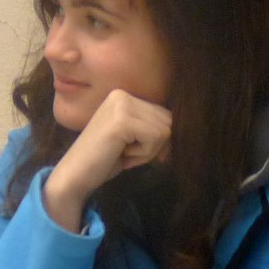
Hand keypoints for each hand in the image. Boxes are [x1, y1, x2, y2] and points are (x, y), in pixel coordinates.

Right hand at [43, 89, 172, 231]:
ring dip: (148, 150)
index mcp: (123, 96)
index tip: (131, 149)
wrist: (76, 174)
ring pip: (165, 130)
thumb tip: (192, 129)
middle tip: (126, 152)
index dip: (157, 140)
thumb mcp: (134, 137)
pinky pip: (157, 138)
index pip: (166, 116)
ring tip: (123, 152)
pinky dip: (144, 154)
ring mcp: (121, 105)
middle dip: (154, 145)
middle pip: (168, 122)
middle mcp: (122, 95)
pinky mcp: (122, 120)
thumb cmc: (105, 159)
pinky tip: (121, 154)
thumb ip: (154, 127)